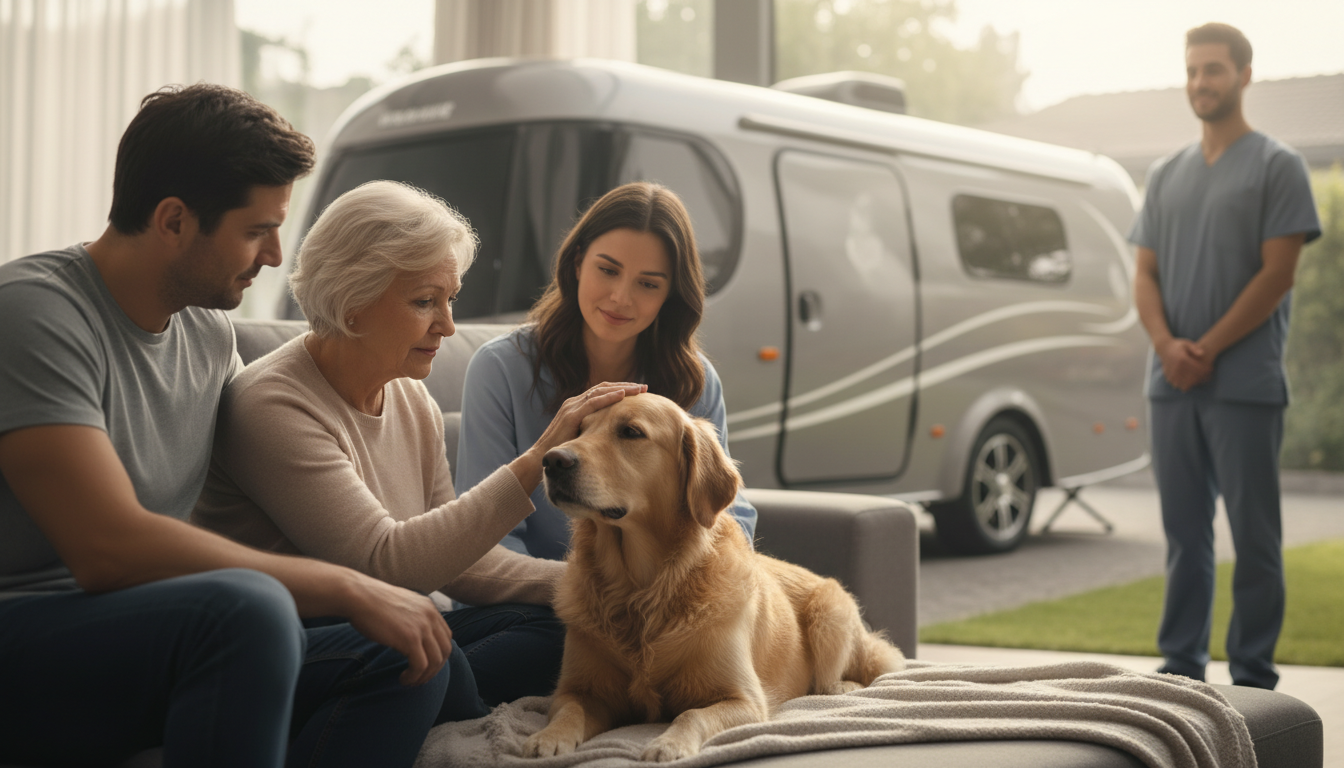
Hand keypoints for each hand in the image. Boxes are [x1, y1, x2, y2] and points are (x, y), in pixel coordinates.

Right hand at [344, 574, 452, 685]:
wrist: (358, 595)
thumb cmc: (370, 601)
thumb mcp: (400, 605)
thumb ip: (411, 617)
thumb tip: (411, 634)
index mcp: (429, 607)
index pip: (446, 636)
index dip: (438, 654)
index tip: (425, 665)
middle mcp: (430, 616)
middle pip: (445, 650)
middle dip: (435, 668)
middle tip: (419, 678)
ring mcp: (422, 627)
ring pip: (436, 661)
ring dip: (424, 676)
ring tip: (410, 681)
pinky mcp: (410, 639)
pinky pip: (421, 666)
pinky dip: (414, 677)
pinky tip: (403, 679)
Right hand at [508, 382, 644, 491]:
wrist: (542, 460)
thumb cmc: (562, 452)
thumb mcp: (581, 437)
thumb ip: (593, 430)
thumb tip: (612, 434)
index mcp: (577, 406)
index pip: (602, 392)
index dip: (621, 390)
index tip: (639, 393)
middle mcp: (574, 402)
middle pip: (604, 387)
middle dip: (626, 386)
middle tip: (645, 387)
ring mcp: (572, 407)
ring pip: (601, 391)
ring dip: (622, 389)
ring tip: (639, 389)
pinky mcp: (571, 415)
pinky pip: (593, 403)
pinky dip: (609, 398)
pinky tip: (622, 396)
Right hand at [1157, 338, 1212, 391]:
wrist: (1163, 347)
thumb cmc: (1178, 345)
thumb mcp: (1187, 343)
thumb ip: (1195, 348)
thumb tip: (1202, 354)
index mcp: (1182, 359)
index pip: (1197, 368)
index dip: (1206, 370)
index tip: (1211, 369)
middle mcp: (1176, 367)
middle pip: (1192, 378)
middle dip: (1201, 378)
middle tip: (1207, 376)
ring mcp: (1171, 373)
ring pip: (1184, 384)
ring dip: (1192, 383)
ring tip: (1198, 379)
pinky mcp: (1168, 376)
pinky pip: (1177, 384)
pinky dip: (1184, 384)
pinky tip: (1189, 380)